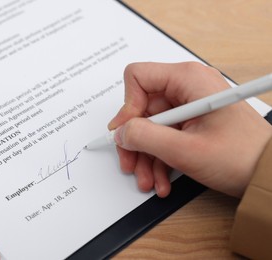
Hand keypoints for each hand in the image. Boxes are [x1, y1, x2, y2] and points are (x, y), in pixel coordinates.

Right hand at [109, 62, 271, 197]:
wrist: (267, 173)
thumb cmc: (242, 156)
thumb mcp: (185, 149)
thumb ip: (145, 137)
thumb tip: (121, 132)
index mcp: (188, 80)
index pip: (139, 78)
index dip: (127, 106)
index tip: (126, 132)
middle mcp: (187, 87)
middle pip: (142, 108)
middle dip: (135, 141)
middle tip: (130, 164)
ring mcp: (189, 106)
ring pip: (151, 126)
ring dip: (146, 156)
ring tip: (149, 180)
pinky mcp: (191, 122)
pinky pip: (165, 136)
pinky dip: (159, 158)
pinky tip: (162, 178)